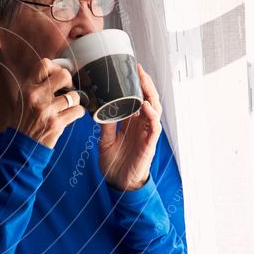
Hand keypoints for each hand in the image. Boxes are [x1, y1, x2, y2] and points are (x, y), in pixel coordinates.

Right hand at [13, 58, 85, 148]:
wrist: (21, 146)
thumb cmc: (24, 122)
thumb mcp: (23, 99)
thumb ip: (37, 85)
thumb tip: (58, 72)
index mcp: (27, 88)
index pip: (44, 64)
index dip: (56, 68)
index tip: (59, 77)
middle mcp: (36, 96)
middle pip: (63, 75)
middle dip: (69, 83)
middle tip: (67, 91)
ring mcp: (47, 110)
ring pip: (74, 95)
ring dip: (74, 102)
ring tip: (67, 107)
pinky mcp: (56, 123)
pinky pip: (78, 111)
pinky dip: (77, 113)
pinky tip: (69, 116)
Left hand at [98, 63, 162, 190]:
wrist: (118, 184)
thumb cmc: (114, 163)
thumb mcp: (105, 140)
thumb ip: (106, 125)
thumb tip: (99, 108)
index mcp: (131, 123)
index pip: (137, 99)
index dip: (136, 85)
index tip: (130, 69)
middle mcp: (141, 126)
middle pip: (148, 99)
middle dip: (145, 84)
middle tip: (138, 69)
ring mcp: (146, 134)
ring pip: (154, 109)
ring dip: (150, 94)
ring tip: (143, 81)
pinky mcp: (149, 144)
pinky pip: (154, 127)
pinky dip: (151, 115)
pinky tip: (145, 106)